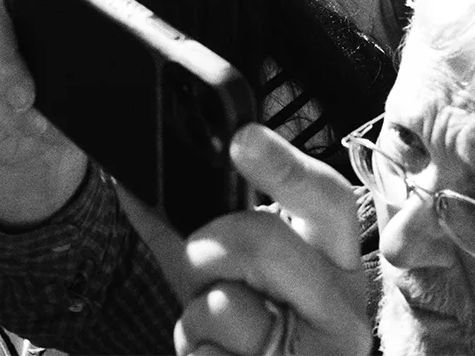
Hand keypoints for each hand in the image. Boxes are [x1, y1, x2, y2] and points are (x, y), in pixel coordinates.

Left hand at [175, 124, 369, 355]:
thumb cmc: (255, 333)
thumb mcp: (226, 275)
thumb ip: (186, 227)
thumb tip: (131, 180)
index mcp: (335, 256)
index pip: (328, 197)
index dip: (285, 165)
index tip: (240, 139)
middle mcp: (343, 302)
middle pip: (269, 242)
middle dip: (214, 246)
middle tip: (199, 257)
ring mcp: (324, 352)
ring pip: (230, 309)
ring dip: (198, 321)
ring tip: (219, 336)